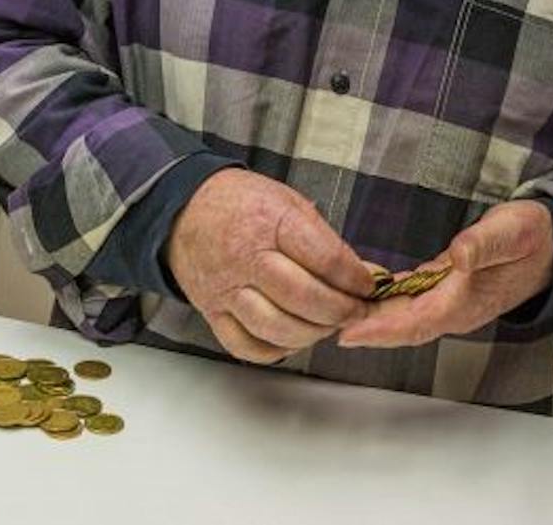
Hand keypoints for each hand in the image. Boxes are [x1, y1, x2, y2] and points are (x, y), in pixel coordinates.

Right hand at [165, 169, 376, 363]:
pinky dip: (275, 350)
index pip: (326, 259)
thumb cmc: (241, 203)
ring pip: (277, 329)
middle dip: (340, 311)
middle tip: (356, 311)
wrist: (183, 210)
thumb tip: (364, 274)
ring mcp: (227, 289)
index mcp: (271, 222)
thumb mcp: (288, 202)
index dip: (356, 279)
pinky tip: (291, 338)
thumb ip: (325, 240)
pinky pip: (246, 346)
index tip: (368, 286)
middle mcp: (246, 258)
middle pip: (304, 299)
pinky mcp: (212, 312)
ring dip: (312, 334)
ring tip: (327, 325)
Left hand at [338, 200, 552, 350]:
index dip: (380, 330)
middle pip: (401, 327)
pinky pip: (409, 303)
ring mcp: (450, 303)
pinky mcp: (445, 290)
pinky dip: (384, 303)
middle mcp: (454, 309)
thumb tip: (459, 255)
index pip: (415, 322)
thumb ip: (484, 244)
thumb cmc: (532, 237)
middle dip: (364, 330)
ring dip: (370, 319)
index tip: (347, 333)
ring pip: (402, 317)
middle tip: (324, 325)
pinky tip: (362, 296)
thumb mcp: (513, 232)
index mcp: (466, 301)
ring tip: (332, 314)